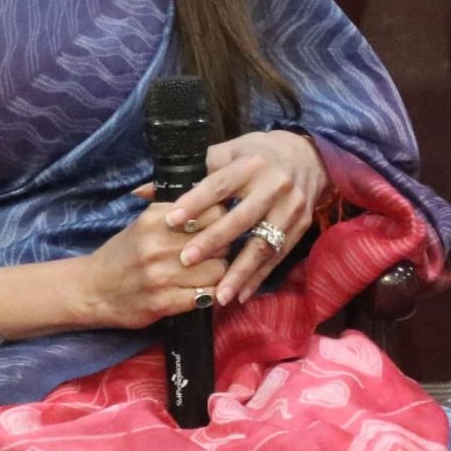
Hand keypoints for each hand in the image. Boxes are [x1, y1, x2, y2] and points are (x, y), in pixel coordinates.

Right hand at [79, 200, 232, 329]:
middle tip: (216, 255)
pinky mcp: (162, 303)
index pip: (213, 212)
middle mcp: (158, 245)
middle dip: (223, 249)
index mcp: (156, 219)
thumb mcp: (144, 223)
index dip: (222, 221)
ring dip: (219, 274)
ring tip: (209, 274)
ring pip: (218, 270)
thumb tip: (213, 202)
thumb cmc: (123, 255)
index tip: (218, 229)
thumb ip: (176, 212)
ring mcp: (160, 275)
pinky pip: (206, 297)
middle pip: (220, 242)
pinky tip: (204, 293)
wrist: (91, 289)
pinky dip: (211, 296)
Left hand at [155, 129, 330, 306]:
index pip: (218, 186)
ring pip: (263, 244)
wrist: (308, 156)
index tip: (171, 222)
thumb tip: (142, 193)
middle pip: (241, 218)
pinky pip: (278, 256)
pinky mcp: (301, 225)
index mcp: (251, 164)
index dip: (195, 203)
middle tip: (186, 261)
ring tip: (219, 296)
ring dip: (240, 272)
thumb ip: (188, 176)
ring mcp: (291, 207)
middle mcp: (274, 184)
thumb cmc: (255, 155)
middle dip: (214, 241)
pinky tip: (240, 295)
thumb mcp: (224, 154)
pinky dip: (259, 277)